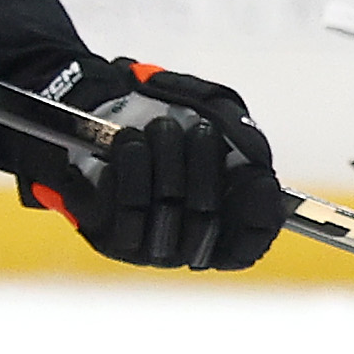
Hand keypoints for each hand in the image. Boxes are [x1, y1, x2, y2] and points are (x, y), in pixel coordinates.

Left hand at [15, 60, 286, 269]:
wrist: (94, 109)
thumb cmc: (162, 112)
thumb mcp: (211, 108)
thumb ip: (242, 132)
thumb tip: (258, 163)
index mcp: (221, 218)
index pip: (249, 241)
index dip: (259, 214)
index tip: (257, 178)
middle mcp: (187, 241)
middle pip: (209, 220)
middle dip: (206, 167)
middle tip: (200, 129)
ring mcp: (149, 244)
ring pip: (170, 211)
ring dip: (167, 158)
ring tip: (157, 127)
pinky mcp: (110, 237)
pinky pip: (129, 210)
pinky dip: (132, 168)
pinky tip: (128, 142)